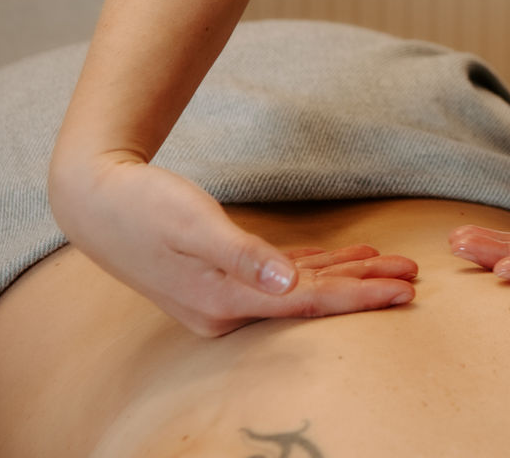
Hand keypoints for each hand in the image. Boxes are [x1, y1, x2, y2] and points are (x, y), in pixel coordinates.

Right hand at [49, 155, 417, 336]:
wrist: (94, 202)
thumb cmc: (143, 206)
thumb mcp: (193, 225)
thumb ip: (242, 256)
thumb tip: (287, 283)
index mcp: (224, 301)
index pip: (307, 303)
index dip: (358, 296)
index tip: (403, 290)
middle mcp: (227, 307)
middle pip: (312, 299)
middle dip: (365, 288)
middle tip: (415, 276)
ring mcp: (225, 294)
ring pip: (302, 286)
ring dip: (348, 275)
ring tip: (395, 266)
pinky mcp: (223, 276)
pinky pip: (283, 276)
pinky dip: (317, 267)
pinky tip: (349, 258)